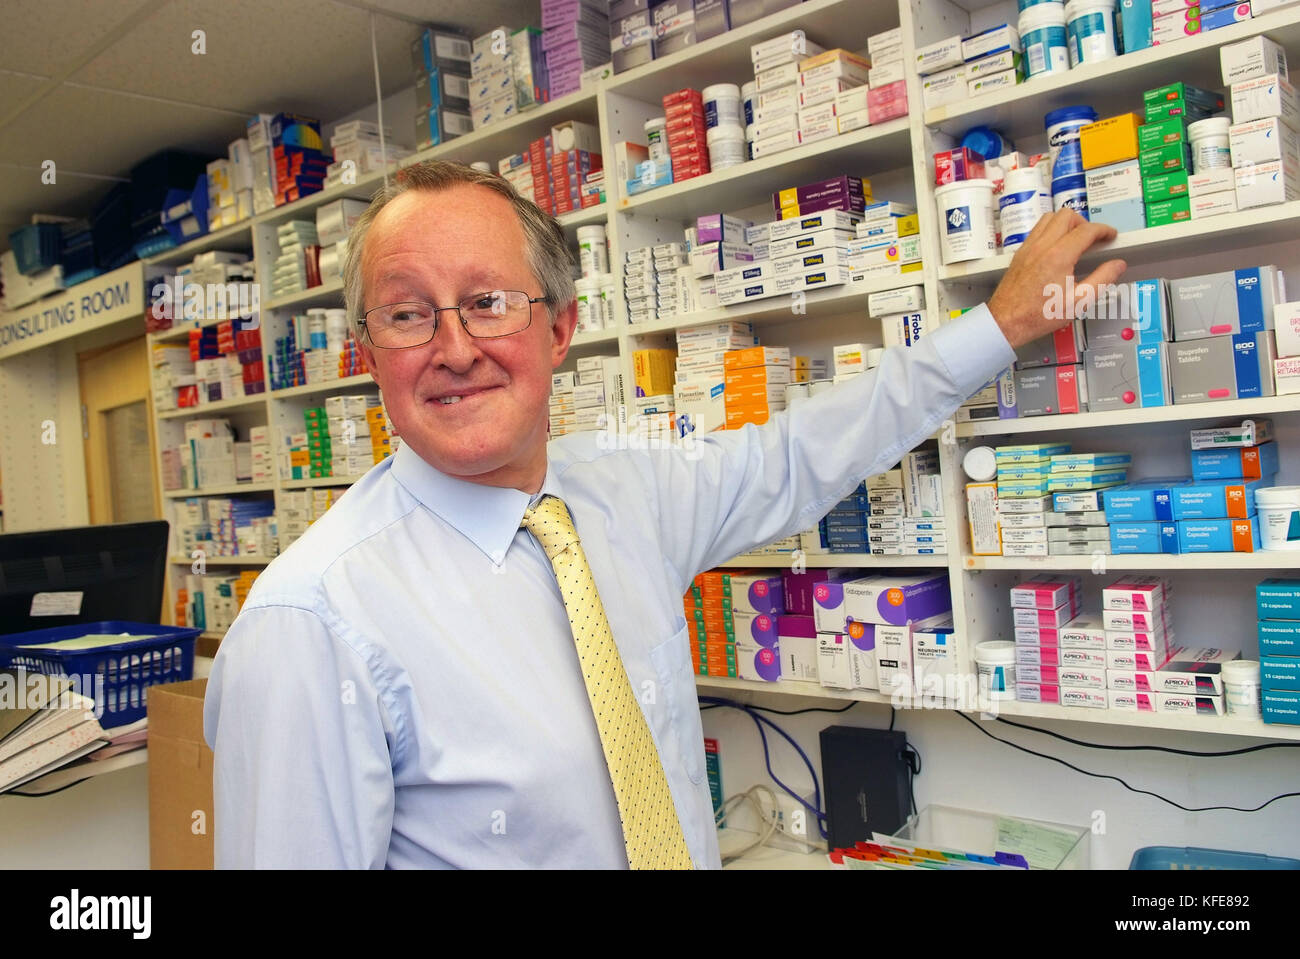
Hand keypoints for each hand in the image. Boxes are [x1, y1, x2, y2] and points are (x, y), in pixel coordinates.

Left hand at [986, 209, 1127, 348]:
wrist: (1006, 322)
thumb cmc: (1038, 316)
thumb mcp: (1078, 302)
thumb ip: (1102, 279)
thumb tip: (1117, 265)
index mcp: (1058, 256)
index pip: (1086, 230)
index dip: (1104, 230)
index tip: (1111, 236)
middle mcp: (1041, 246)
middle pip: (1066, 215)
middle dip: (1085, 222)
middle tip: (1094, 238)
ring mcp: (1028, 248)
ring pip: (1049, 218)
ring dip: (1066, 223)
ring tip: (1076, 240)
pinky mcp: (1020, 253)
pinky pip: (1037, 230)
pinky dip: (1051, 230)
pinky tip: (1057, 247)